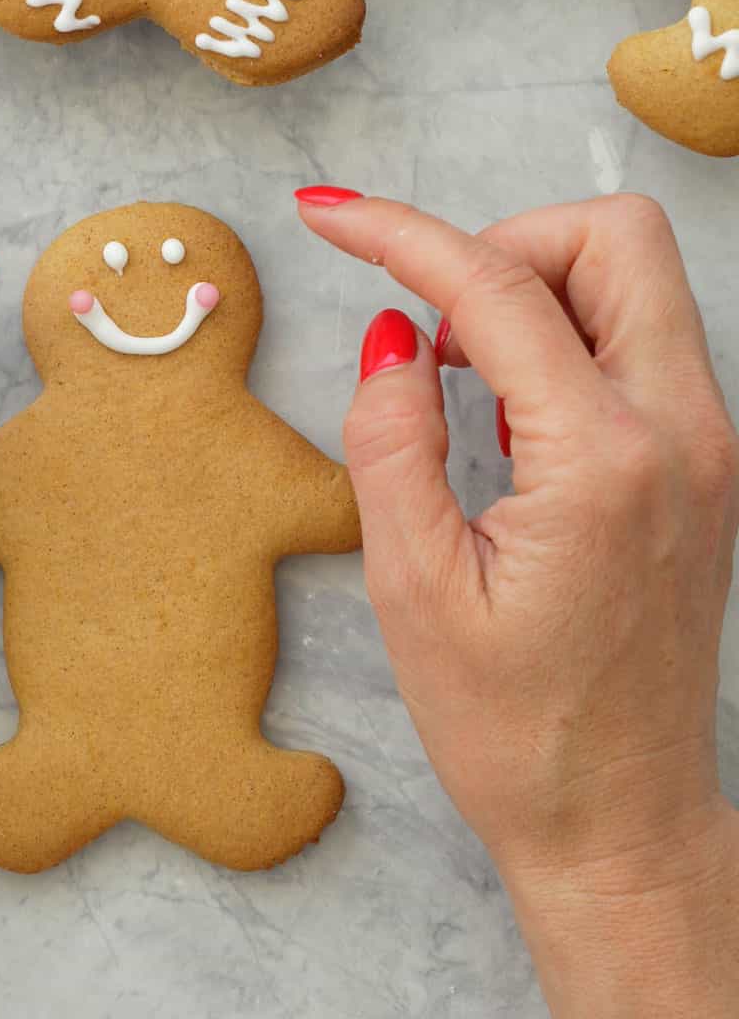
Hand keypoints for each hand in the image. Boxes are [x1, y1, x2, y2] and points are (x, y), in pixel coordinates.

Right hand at [297, 189, 738, 1017]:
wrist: (619, 818)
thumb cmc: (512, 726)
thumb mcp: (411, 586)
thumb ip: (391, 439)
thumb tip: (389, 337)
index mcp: (603, 461)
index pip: (498, 288)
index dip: (399, 233)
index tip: (330, 213)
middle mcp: (682, 431)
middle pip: (612, 237)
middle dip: (501, 242)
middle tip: (425, 318)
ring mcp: (707, 444)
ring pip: (635, 279)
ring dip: (532, 286)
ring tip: (453, 366)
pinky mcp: (701, 463)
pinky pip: (639, 340)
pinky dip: (562, 333)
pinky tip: (501, 402)